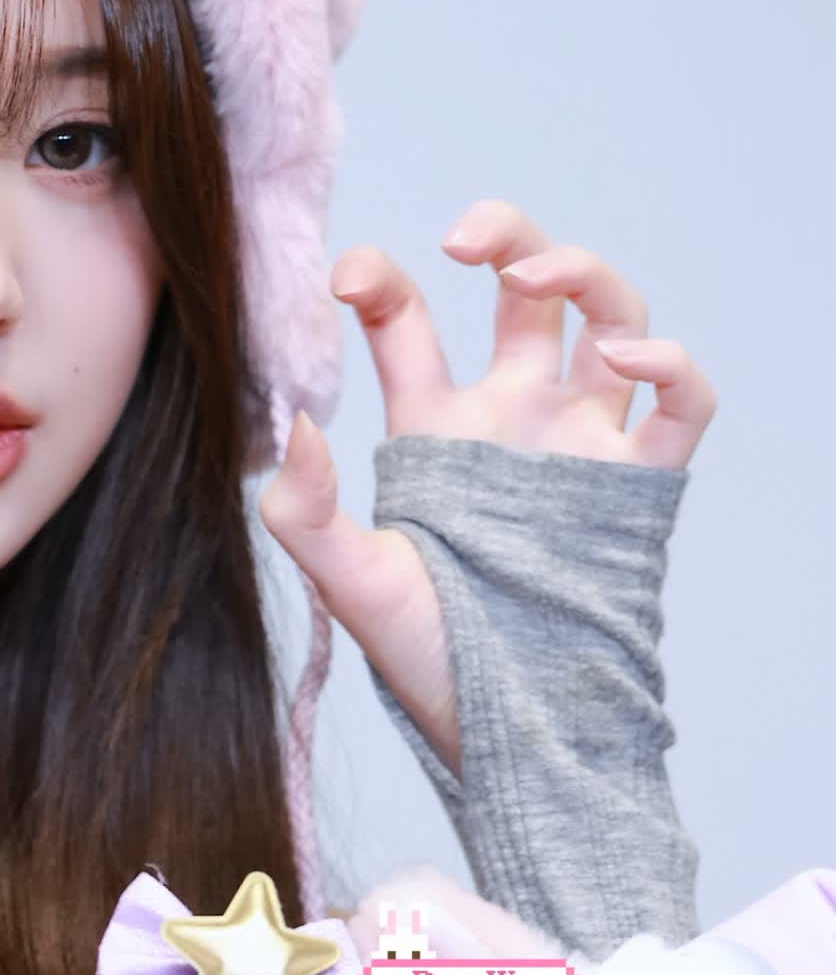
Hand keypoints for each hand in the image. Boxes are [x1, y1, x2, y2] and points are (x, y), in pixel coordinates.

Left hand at [256, 198, 717, 777]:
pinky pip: (681, 406)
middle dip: (508, 237)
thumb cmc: (427, 660)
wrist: (512, 737)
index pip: (406, 322)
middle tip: (467, 240)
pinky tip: (628, 360)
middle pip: (525, 294)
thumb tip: (292, 423)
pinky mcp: (638, 487)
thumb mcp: (347, 580)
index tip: (349, 274)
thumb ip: (304, 509)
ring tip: (533, 277)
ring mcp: (578, 445)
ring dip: (583, 275)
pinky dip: (671, 365)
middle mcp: (510, 419)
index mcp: (433, 427)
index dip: (380, 278)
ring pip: (607, 322)